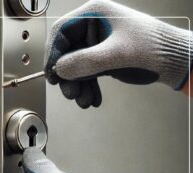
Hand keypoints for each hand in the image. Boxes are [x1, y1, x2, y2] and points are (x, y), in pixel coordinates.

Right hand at [44, 0, 191, 108]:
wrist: (175, 60)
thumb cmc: (152, 47)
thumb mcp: (117, 53)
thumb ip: (86, 61)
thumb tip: (59, 69)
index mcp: (94, 14)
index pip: (62, 31)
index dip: (53, 53)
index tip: (53, 74)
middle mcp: (92, 28)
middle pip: (67, 52)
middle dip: (68, 76)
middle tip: (70, 93)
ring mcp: (97, 44)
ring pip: (76, 66)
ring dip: (78, 86)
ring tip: (83, 101)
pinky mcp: (103, 58)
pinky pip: (88, 73)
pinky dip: (88, 87)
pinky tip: (92, 99)